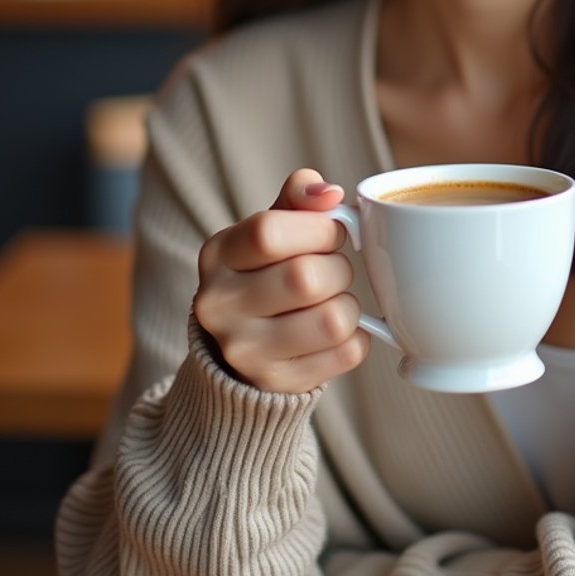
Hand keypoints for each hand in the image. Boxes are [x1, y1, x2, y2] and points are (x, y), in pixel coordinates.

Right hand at [193, 169, 371, 392]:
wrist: (241, 344)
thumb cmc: (266, 270)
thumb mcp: (272, 225)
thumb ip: (298, 197)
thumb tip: (329, 193)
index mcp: (217, 255)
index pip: (269, 233)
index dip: (318, 229)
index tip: (331, 232)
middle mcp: (219, 306)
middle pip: (306, 279)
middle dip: (338, 268)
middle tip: (333, 270)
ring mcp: (244, 351)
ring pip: (333, 320)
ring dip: (349, 305)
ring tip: (332, 301)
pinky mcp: (277, 382)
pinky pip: (347, 353)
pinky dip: (357, 337)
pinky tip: (335, 331)